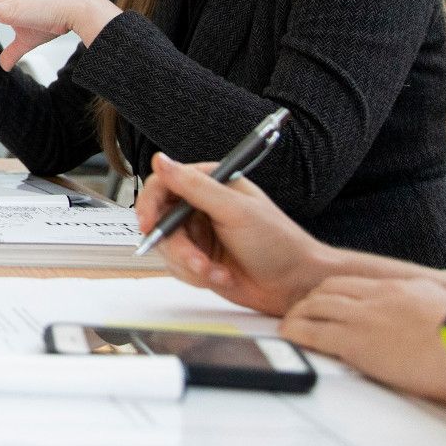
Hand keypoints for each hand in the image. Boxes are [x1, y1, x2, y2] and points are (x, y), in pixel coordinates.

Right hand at [133, 153, 334, 315]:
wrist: (296, 284)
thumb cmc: (278, 243)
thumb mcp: (235, 211)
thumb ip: (195, 187)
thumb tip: (162, 161)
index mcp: (210, 184)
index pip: (163, 185)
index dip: (150, 204)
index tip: (149, 224)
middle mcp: (200, 206)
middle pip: (160, 220)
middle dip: (177, 246)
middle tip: (196, 260)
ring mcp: (199, 235)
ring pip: (167, 248)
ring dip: (190, 264)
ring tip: (215, 271)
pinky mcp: (199, 260)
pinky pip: (178, 268)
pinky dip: (198, 276)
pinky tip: (223, 277)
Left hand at [282, 276, 445, 402]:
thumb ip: (432, 309)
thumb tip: (437, 317)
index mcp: (399, 290)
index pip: (354, 283)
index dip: (334, 291)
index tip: (326, 300)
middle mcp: (377, 298)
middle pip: (329, 290)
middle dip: (311, 301)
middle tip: (302, 313)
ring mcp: (364, 318)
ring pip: (316, 307)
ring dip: (299, 315)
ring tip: (290, 325)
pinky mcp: (356, 342)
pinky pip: (314, 333)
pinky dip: (297, 333)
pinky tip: (288, 337)